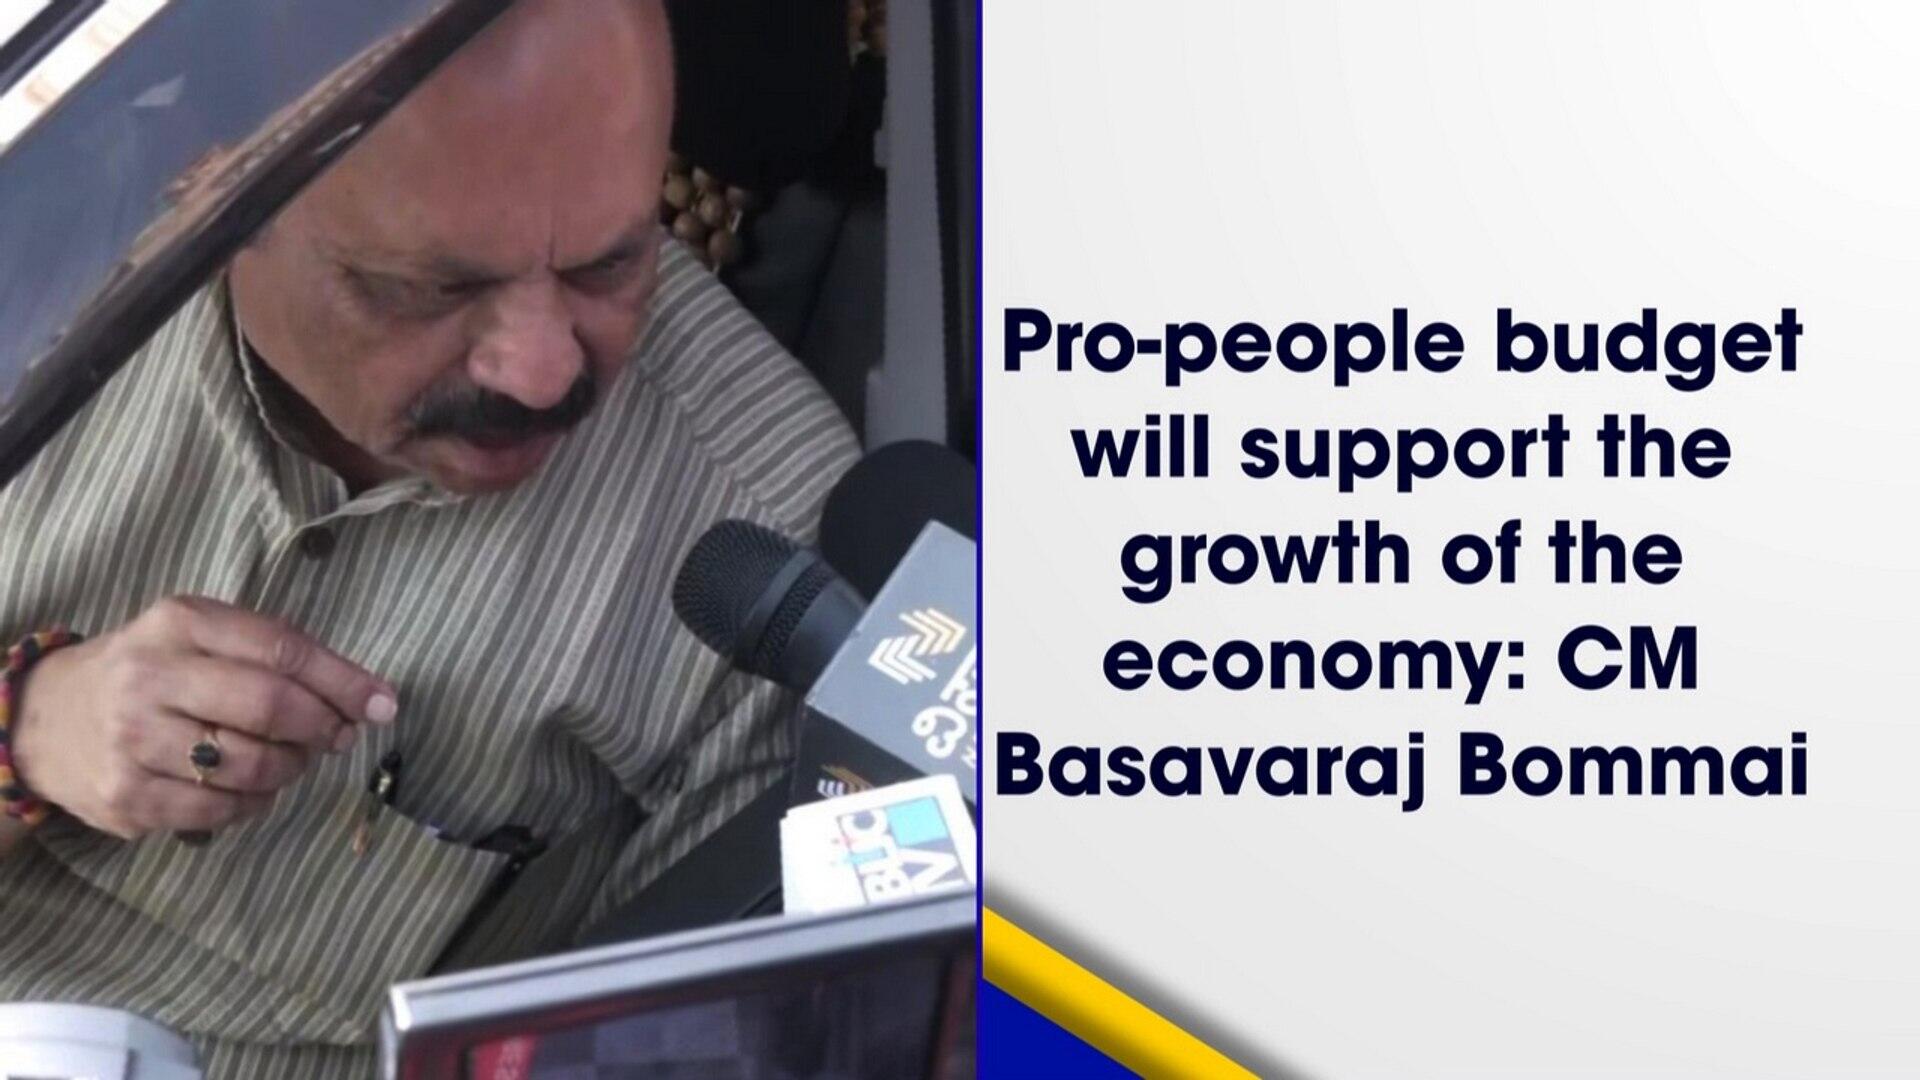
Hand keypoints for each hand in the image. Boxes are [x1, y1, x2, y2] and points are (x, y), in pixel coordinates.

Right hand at [9, 596, 396, 839]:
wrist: (49, 717)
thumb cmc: (154, 671)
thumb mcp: (202, 636)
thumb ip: (277, 654)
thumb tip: (370, 696)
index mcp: (180, 623)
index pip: (282, 650)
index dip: (344, 681)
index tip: (383, 704)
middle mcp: (151, 676)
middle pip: (271, 707)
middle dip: (322, 727)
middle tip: (336, 737)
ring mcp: (133, 740)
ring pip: (251, 766)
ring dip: (290, 769)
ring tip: (288, 760)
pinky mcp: (126, 796)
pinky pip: (221, 811)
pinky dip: (254, 803)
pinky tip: (248, 788)